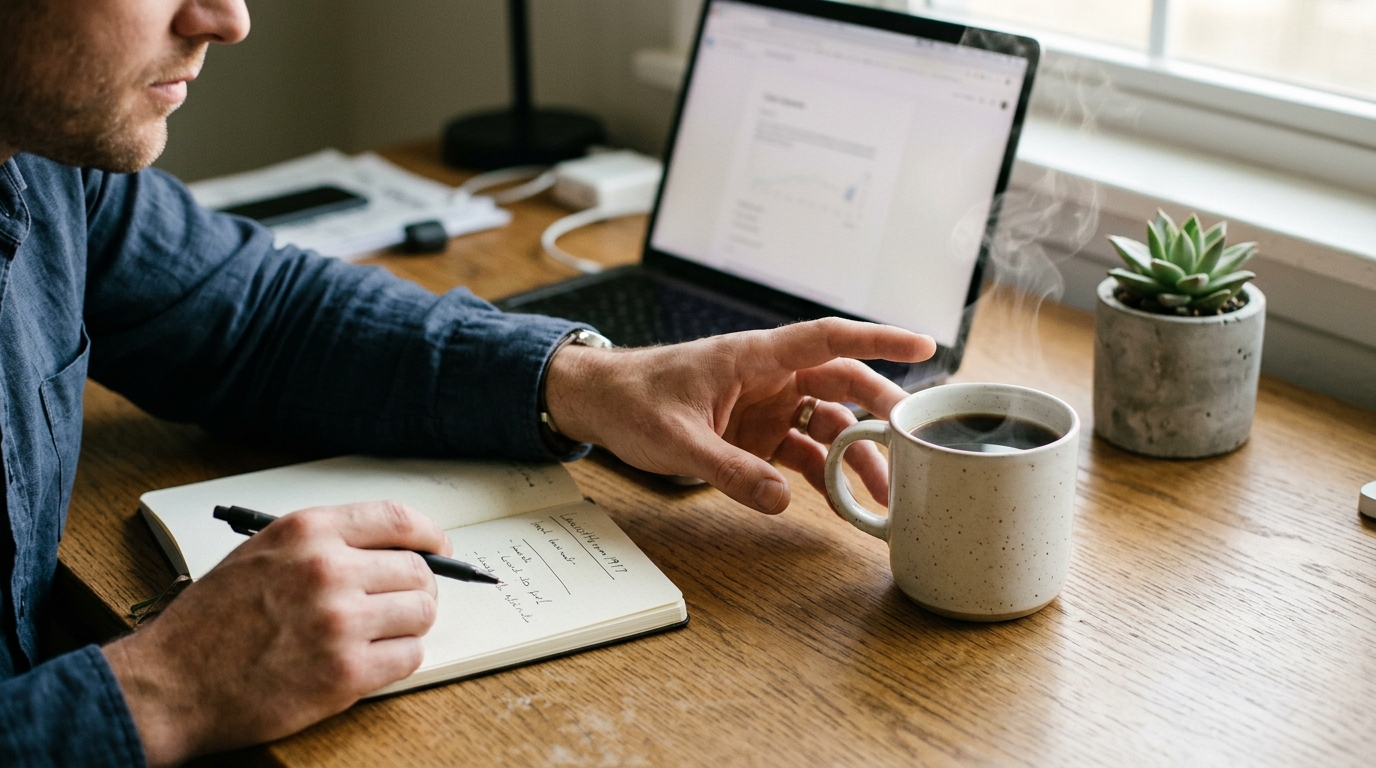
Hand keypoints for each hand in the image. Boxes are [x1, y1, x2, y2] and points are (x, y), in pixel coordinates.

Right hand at [103, 501, 452, 766]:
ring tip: (381, 632)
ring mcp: (339, 622)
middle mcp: (327, 570)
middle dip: (417, 588)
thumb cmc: (211, 622)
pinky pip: (409, 656)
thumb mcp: (262, 553)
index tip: (439, 547)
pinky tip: (370, 659)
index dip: (430, 534)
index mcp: (307, 532)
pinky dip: (399, 658)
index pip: (398, 518)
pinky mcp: (345, 673)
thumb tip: (390, 548)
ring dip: (410, 624)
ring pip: (421, 613)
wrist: (169, 683)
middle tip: (400, 602)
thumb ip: (325, 544)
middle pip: (418, 570)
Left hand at [544, 318, 935, 513]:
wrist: (600, 405)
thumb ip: (729, 470)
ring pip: (828, 426)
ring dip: (857, 457)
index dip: (878, 339)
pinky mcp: (758, 435)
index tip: (925, 343)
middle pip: (842, 385)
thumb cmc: (633, 400)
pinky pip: (803, 455)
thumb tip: (781, 500)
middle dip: (882, 413)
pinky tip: (847, 504)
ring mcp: (767, 407)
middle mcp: (770, 377)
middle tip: (917, 443)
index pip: (828, 339)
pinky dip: (826, 478)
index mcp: (754, 357)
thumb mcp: (676, 440)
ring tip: (886, 493)